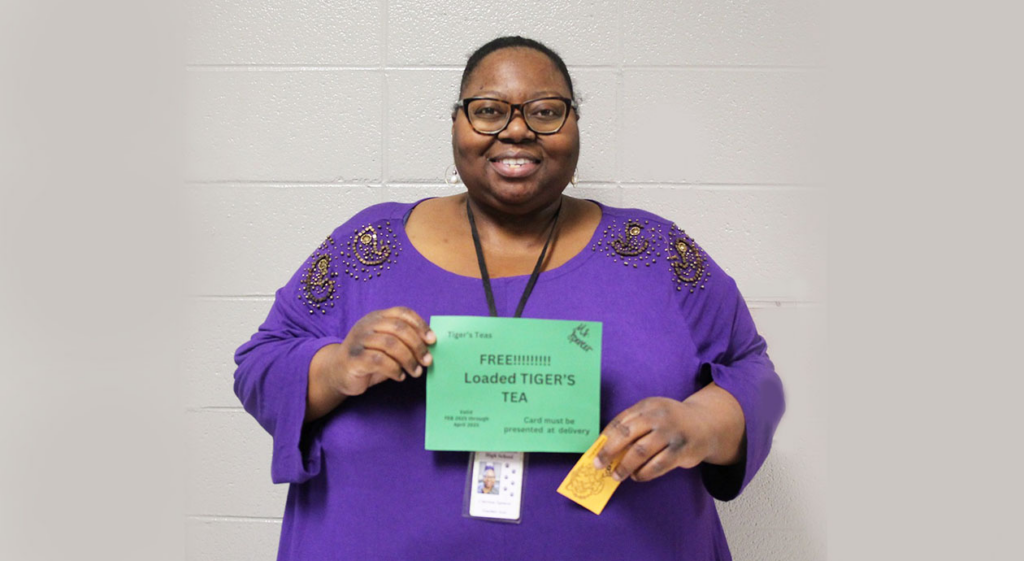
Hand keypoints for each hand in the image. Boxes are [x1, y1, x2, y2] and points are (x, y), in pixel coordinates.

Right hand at [329, 306, 435, 395]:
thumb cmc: (369, 359)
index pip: (402, 313)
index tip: (432, 340)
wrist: (338, 372)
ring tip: (415, 372)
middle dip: (417, 345)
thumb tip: (431, 345)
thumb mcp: (388, 346)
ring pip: (390, 344)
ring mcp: (359, 340)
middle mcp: (367, 325)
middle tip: (427, 361)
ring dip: (408, 360)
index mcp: (378, 317)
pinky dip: (394, 369)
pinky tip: (400, 376)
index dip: (420, 325)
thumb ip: (405, 341)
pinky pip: (379, 360)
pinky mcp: (354, 358)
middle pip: (399, 328)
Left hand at [593, 389, 743, 482]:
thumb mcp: (653, 413)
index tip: (595, 451)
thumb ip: (633, 424)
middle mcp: (659, 417)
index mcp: (648, 406)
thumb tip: (606, 446)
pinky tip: (636, 476)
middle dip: (609, 451)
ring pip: (640, 452)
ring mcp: (671, 434)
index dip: (605, 437)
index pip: (621, 420)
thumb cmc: (670, 421)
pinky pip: (657, 466)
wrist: (706, 425)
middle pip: (627, 434)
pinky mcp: (681, 451)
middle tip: (599, 465)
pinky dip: (643, 474)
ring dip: (625, 466)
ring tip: (617, 475)